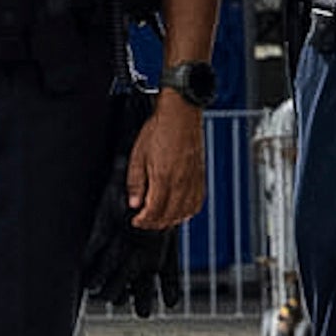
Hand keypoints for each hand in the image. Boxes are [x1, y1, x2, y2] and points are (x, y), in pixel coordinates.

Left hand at [126, 93, 208, 230]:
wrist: (180, 113)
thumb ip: (135, 182)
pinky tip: (180, 210)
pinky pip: (197, 202)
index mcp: (163, 178)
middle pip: (170, 216)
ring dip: (172, 220)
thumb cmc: (159, 129)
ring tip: (160, 218)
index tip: (136, 220)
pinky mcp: (200, 176)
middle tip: (145, 221)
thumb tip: (134, 202)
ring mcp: (193, 180)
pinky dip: (188, 211)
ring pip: (185, 213)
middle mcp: (181, 182)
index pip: (154, 211)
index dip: (143, 221)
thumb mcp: (138, 155)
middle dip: (155, 223)